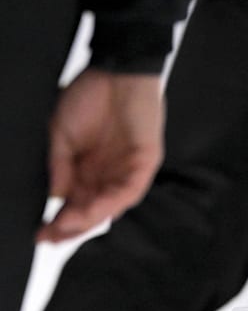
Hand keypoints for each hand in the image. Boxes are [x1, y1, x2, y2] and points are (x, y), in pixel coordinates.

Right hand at [38, 68, 163, 242]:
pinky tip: (94, 209)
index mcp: (87, 172)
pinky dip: (112, 201)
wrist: (116, 72)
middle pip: (92, 212)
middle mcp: (107, 177)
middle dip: (72, 227)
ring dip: (90, 218)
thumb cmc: (89, 98)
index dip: (59, 221)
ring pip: (111, 206)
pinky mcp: (146, 164)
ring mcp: (127, 172)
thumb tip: (54, 197)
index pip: (74, 205)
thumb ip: (59, 167)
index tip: (39, 233)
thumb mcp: (61, 135)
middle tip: (50, 237)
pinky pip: (130, 190)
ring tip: (68, 225)